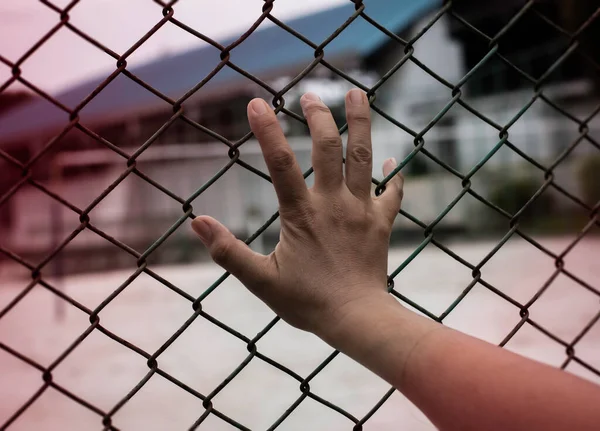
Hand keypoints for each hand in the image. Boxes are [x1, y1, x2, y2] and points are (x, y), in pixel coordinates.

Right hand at [191, 89, 403, 337]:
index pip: (280, 162)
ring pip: (363, 157)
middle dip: (318, 116)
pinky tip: (393, 160)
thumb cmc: (307, 302)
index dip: (267, 130)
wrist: (357, 318)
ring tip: (357, 93)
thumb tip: (196, 222)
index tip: (257, 102)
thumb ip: (228, 251)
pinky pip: (391, 193)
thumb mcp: (260, 281)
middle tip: (309, 94)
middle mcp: (333, 202)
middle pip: (328, 147)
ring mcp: (361, 210)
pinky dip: (393, 175)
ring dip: (360, 123)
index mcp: (302, 213)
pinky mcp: (381, 223)